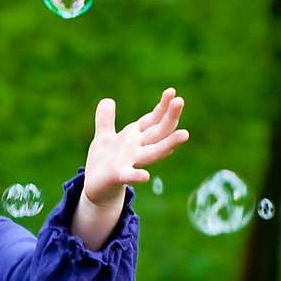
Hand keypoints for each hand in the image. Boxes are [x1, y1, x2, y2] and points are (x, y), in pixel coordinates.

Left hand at [81, 89, 189, 208]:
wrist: (94, 189)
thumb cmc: (103, 164)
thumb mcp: (103, 137)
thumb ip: (105, 120)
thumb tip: (107, 100)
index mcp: (134, 137)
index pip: (152, 120)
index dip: (162, 106)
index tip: (172, 91)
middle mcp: (137, 149)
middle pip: (158, 132)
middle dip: (170, 117)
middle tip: (180, 101)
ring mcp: (131, 162)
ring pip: (153, 152)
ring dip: (168, 144)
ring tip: (185, 134)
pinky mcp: (119, 176)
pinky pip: (130, 176)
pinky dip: (137, 176)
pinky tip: (146, 177)